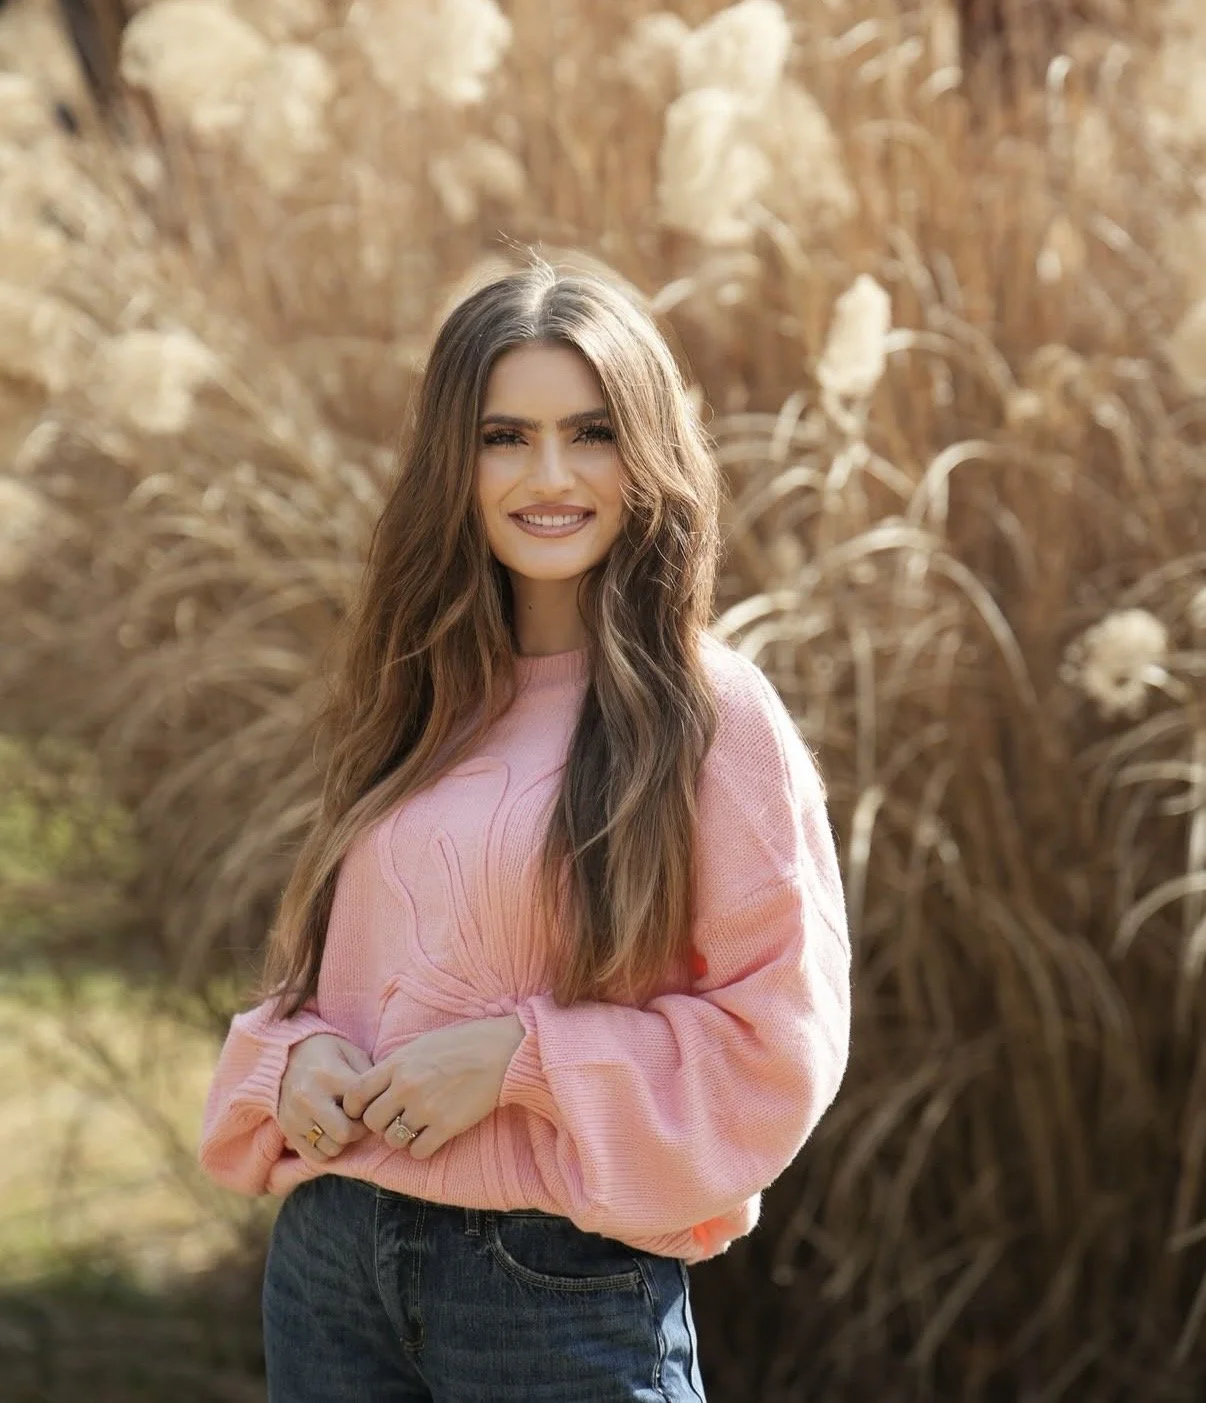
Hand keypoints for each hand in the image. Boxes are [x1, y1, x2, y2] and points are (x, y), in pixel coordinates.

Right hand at [278, 1033, 373, 1165]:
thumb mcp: (352, 1054)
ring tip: (343, 1124)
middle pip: (344, 1133)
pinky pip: (314, 1155)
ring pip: (331, 1148)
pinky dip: (327, 1148)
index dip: (373, 1109)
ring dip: (343, 1141)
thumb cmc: (329, 1053)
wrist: (289, 1054)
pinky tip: (329, 1132)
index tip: (372, 1105)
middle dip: (358, 1131)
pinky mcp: (287, 1129)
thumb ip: (369, 1077)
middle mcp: (309, 1097)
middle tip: (359, 1120)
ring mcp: (295, 1115)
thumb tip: (385, 1102)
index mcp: (329, 1075)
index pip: (360, 1107)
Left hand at [341, 1015, 524, 1160]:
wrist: (501, 1051)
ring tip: (415, 1127)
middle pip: (371, 1122)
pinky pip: (418, 1151)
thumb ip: (396, 1065)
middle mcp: (406, 1086)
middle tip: (395, 1119)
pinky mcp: (447, 1126)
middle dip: (380, 1124)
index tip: (365, 1110)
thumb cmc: (463, 1043)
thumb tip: (377, 1087)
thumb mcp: (421, 1044)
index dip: (355, 1107)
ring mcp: (426, 1108)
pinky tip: (432, 1135)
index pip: (355, 1094)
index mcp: (397, 1063)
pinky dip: (422, 1148)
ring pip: (392, 1140)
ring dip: (401, 1137)